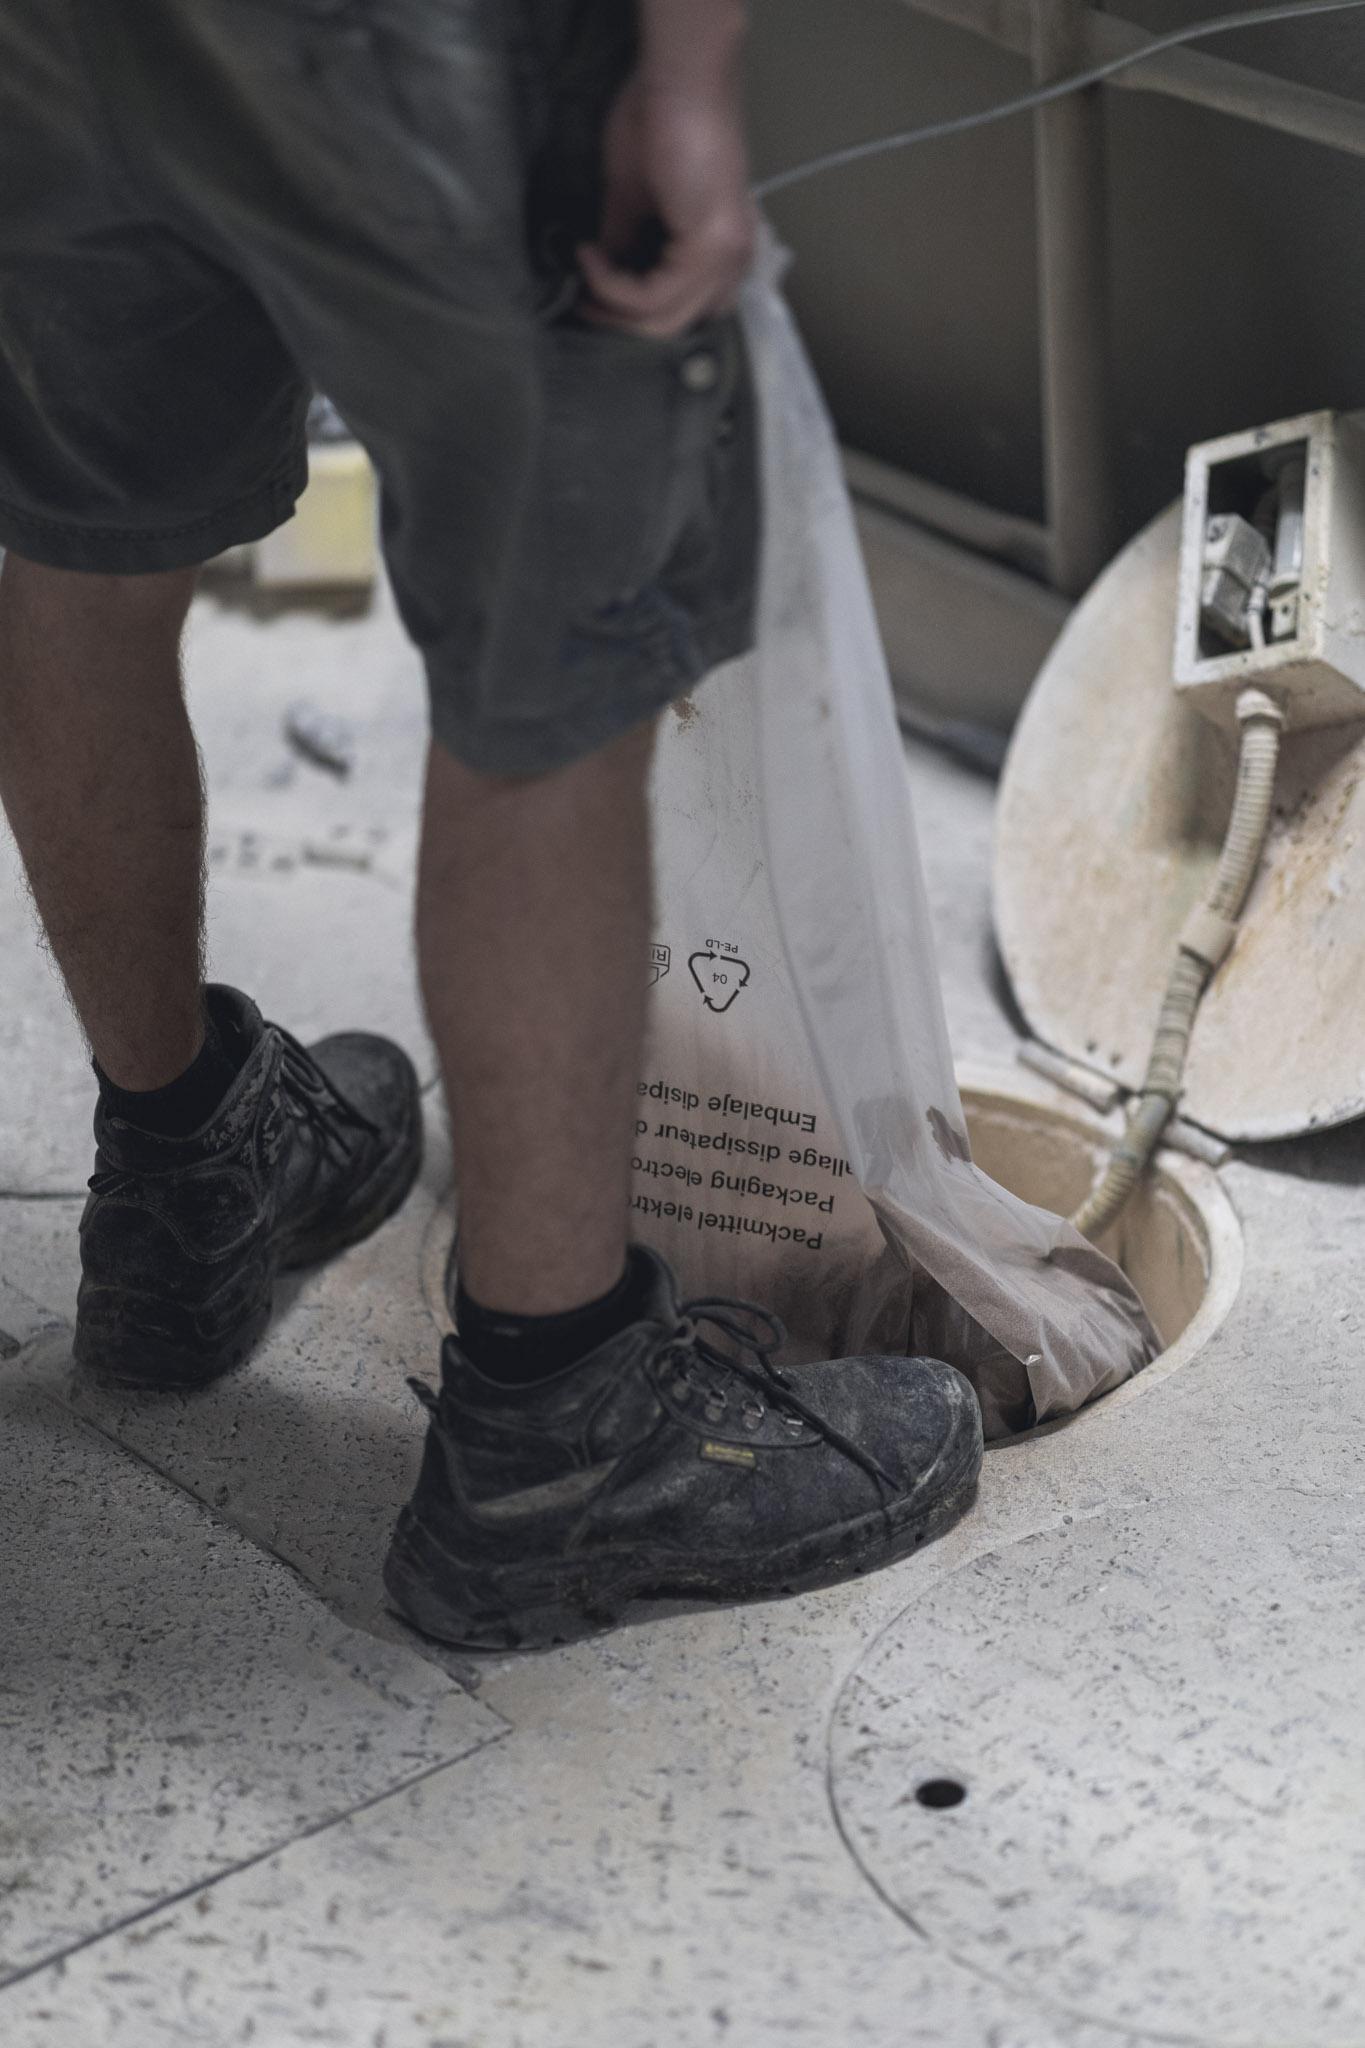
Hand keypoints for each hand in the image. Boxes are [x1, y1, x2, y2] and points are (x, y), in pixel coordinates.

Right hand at [578, 69, 756, 338]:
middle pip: (673, 328)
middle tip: (581, 301)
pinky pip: (654, 298)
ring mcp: (726, 256)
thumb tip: (605, 271)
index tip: (589, 291)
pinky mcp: (709, 247)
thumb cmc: (660, 119)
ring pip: (664, 322)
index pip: (681, 313)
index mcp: (722, 251)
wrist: (679, 77)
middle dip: (618, 323)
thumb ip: (625, 241)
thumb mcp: (632, 198)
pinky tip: (592, 257)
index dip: (631, 314)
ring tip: (584, 272)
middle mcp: (732, 261)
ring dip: (612, 306)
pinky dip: (614, 286)